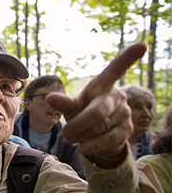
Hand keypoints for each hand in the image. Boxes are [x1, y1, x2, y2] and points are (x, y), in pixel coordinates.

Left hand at [46, 43, 146, 167]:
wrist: (97, 137)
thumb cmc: (83, 115)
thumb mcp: (71, 108)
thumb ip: (63, 103)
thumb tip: (49, 97)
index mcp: (103, 85)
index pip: (116, 70)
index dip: (128, 58)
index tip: (142, 45)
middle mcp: (118, 96)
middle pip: (98, 112)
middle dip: (78, 125)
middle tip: (65, 134)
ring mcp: (126, 113)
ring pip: (101, 128)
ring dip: (83, 136)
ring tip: (74, 138)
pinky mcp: (128, 130)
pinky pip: (108, 139)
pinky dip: (92, 145)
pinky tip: (83, 147)